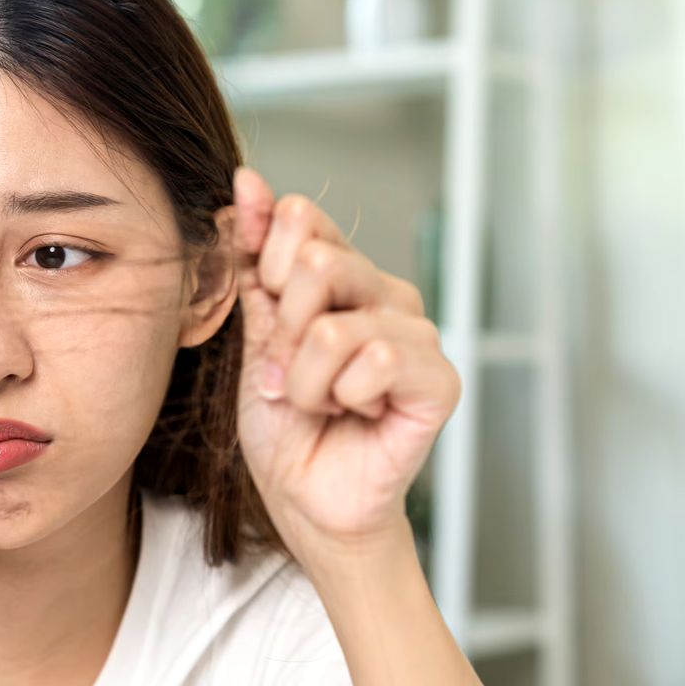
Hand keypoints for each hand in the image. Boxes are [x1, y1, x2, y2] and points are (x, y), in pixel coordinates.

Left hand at [222, 165, 460, 557]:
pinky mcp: (437, 380)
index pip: (302, 218)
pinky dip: (341, 398)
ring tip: (317, 405)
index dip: (266, 260)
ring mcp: (416, 334)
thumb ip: (253, 265)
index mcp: (343, 277)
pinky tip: (351, 415)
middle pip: (319, 262)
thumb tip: (247, 184)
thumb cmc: (284, 426)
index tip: (263, 310)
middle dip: (283, 333)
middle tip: (288, 376)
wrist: (305, 500)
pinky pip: (375, 361)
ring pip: (335, 327)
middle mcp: (385, 295)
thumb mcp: (253, 338)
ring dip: (303, 382)